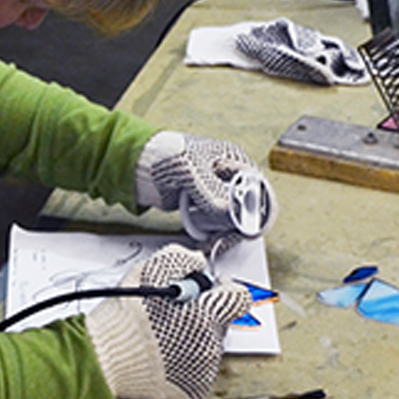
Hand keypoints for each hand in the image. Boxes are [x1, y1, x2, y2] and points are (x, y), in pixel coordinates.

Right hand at [82, 244, 248, 398]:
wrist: (104, 358)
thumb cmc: (124, 319)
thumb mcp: (151, 271)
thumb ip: (183, 258)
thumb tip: (198, 261)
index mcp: (206, 315)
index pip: (238, 298)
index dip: (225, 288)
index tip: (213, 288)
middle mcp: (210, 345)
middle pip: (222, 322)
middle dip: (204, 313)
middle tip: (174, 313)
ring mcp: (203, 370)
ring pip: (210, 345)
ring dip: (195, 337)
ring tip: (164, 335)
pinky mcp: (193, 389)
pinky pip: (199, 368)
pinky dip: (187, 360)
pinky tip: (165, 353)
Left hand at [134, 132, 275, 242]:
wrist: (138, 166)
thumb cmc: (164, 154)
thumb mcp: (191, 172)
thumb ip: (212, 193)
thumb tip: (233, 215)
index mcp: (235, 160)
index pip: (260, 187)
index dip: (256, 209)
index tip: (245, 228)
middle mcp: (232, 176)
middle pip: (252, 207)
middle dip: (240, 227)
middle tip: (226, 239)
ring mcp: (220, 193)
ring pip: (236, 220)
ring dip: (226, 234)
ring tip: (213, 243)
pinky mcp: (207, 207)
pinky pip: (219, 226)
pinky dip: (215, 236)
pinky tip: (206, 241)